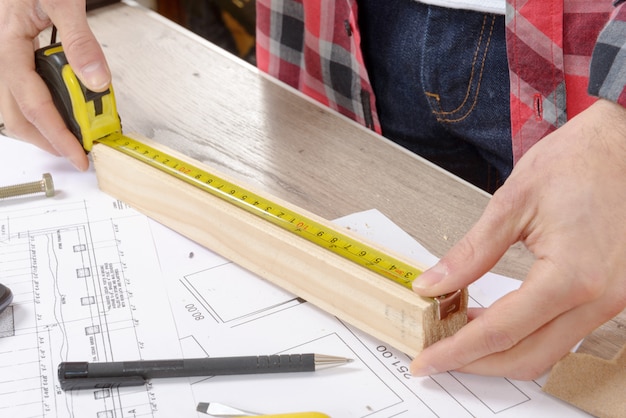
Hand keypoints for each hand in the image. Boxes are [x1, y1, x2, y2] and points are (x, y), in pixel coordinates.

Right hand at [0, 0, 110, 169]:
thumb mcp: (62, 0)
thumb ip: (81, 40)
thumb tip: (96, 80)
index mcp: (9, 43)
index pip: (33, 103)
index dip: (56, 134)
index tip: (78, 154)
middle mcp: (4, 54)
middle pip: (17, 114)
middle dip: (47, 140)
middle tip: (77, 153)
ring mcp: (10, 55)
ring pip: (18, 106)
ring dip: (44, 127)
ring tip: (73, 137)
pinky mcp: (19, 54)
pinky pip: (27, 90)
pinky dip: (45, 108)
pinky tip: (64, 110)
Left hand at [410, 99, 625, 379]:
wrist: (623, 145)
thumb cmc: (577, 162)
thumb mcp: (512, 204)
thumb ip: (470, 253)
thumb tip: (432, 285)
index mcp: (573, 275)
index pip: (501, 331)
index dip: (457, 350)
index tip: (426, 361)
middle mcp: (600, 299)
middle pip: (526, 357)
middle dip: (475, 363)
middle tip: (436, 352)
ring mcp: (612, 302)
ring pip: (548, 352)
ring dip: (500, 353)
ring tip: (459, 336)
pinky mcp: (613, 296)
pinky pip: (565, 334)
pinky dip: (526, 337)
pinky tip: (496, 322)